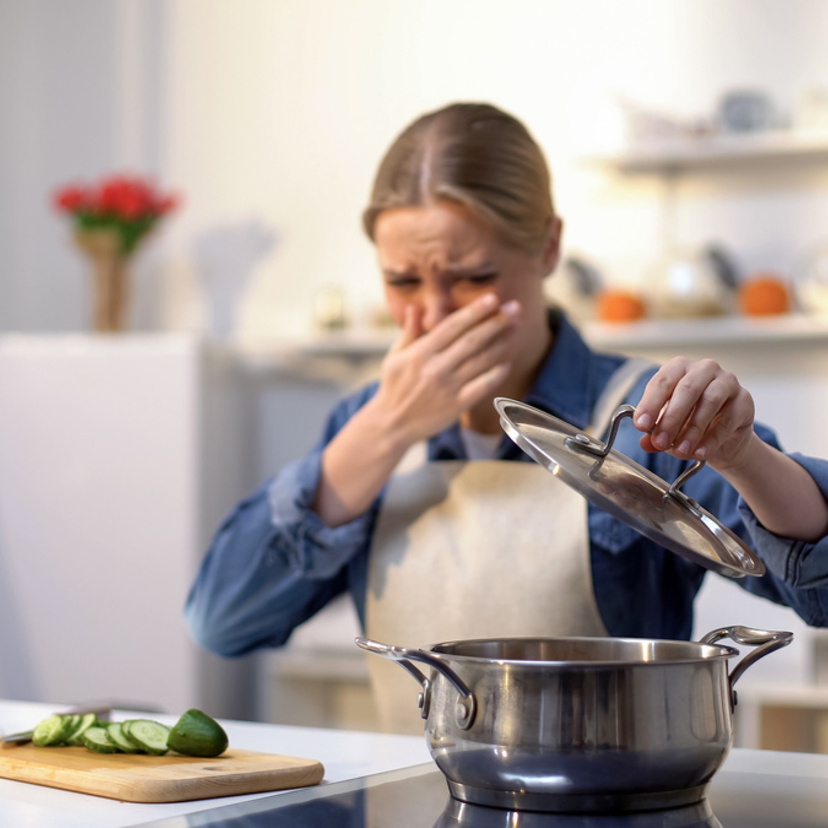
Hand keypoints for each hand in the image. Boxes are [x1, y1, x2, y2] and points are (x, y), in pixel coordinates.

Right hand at [373, 293, 519, 445]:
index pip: (452, 326)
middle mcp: (435, 368)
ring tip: (516, 328)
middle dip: (496, 322)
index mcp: (420, 353)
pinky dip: (496, 374)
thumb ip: (409, 332)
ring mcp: (447, 387)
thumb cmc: (394, 386)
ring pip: (481, 361)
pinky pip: (483, 386)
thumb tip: (415, 307)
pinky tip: (506, 363)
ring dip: (501, 343)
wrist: (392, 424)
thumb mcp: (394, 357)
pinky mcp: (457, 406)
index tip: (492, 298)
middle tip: (515, 307)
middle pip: (472, 340)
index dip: (474, 311)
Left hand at [633, 357, 754, 470]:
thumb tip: (646, 443)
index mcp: (679, 368)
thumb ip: (655, 433)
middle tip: (660, 441)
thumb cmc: (689, 422)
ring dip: (693, 429)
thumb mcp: (668, 428)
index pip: (662, 381)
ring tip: (681, 450)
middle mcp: (704, 369)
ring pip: (709, 401)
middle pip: (687, 389)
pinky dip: (712, 439)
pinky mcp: (745, 400)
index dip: (650, 404)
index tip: (641, 425)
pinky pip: (727, 419)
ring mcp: (727, 382)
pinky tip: (700, 453)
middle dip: (671, 418)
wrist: (723, 438)